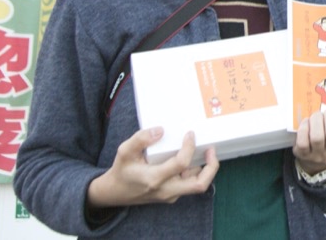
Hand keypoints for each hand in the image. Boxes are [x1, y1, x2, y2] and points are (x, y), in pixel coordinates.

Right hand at [86, 128, 218, 207]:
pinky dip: (194, 172)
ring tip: (204, 151)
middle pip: (199, 185)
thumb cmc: (121, 170)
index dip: (189, 147)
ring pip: (196, 185)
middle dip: (211, 167)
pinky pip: (188, 184)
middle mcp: (165, 190)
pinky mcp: (171, 196)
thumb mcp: (124, 151)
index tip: (190, 134)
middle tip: (211, 150)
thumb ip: (140, 139)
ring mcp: (170, 195)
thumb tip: (161, 130)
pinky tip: (191, 158)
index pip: (181, 163)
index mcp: (154, 179)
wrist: (114, 193)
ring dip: (204, 169)